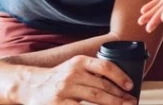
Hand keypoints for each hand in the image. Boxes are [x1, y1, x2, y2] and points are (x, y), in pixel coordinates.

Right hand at [17, 55, 135, 104]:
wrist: (30, 86)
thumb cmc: (58, 78)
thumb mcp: (73, 68)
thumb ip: (92, 72)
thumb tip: (119, 84)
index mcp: (78, 62)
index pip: (104, 66)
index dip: (120, 76)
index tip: (130, 86)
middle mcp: (71, 74)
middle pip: (102, 86)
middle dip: (120, 96)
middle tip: (132, 102)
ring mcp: (64, 90)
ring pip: (95, 98)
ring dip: (113, 104)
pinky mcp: (59, 104)